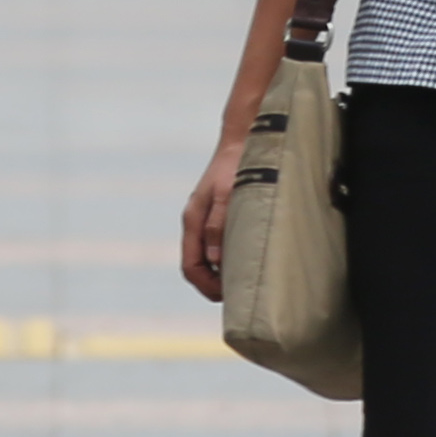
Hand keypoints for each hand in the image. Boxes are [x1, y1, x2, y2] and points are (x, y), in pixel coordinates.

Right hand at [181, 136, 246, 300]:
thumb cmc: (237, 166)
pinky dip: (226, 260)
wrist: (243, 139)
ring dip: (220, 273)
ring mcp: (205, 218)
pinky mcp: (217, 214)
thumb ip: (219, 226)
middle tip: (238, 296)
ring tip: (243, 282)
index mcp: (194, 220)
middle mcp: (196, 221)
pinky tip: (244, 261)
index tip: (228, 297)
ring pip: (206, 257)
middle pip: (197, 266)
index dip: (207, 286)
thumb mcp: (230, 195)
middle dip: (213, 285)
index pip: (191, 267)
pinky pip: (216, 246)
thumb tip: (214, 261)